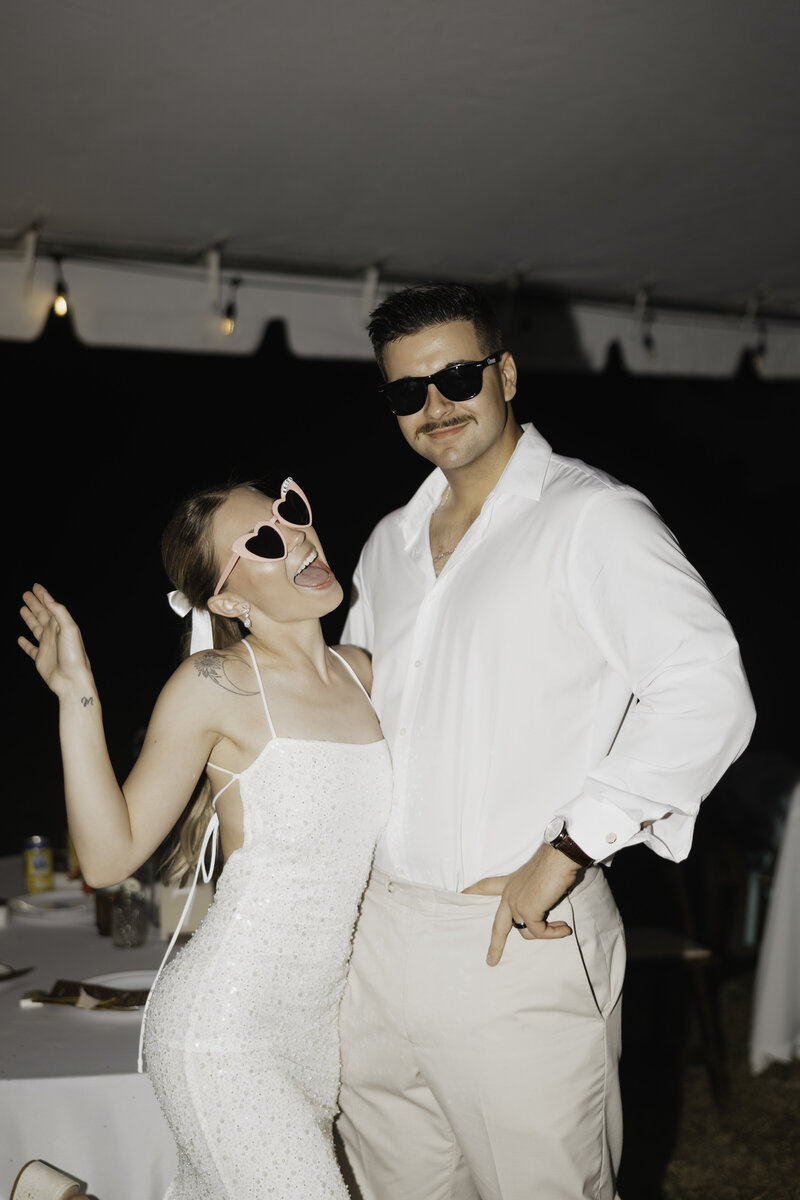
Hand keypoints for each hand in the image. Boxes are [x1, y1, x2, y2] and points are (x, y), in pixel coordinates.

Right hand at [18, 584, 92, 698]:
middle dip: (35, 603)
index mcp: (61, 625)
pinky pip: (31, 649)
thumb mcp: (69, 629)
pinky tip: (20, 639)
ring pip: (35, 628)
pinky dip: (25, 644)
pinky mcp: (41, 659)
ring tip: (22, 609)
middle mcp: (54, 634)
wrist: (72, 681)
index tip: (35, 586)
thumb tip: (47, 596)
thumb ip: (59, 611)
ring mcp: (47, 646)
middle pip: (42, 615)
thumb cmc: (74, 656)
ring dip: (29, 618)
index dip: (43, 596)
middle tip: (25, 594)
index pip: (50, 606)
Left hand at [463, 844, 579, 965]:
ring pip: (526, 931)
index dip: (473, 891)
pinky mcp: (527, 911)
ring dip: (546, 933)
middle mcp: (510, 893)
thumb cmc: (554, 862)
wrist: (559, 857)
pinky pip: (540, 932)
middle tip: (491, 960)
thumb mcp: (538, 878)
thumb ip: (534, 892)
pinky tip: (565, 929)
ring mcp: (516, 903)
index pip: (486, 886)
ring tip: (562, 928)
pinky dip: (553, 933)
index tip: (460, 894)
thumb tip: (542, 907)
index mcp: (510, 882)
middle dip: (496, 945)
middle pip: (498, 925)